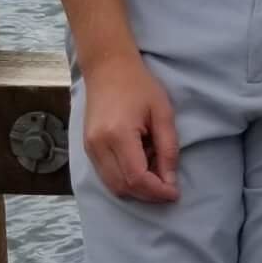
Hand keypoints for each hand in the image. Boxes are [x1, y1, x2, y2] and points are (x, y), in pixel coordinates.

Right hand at [79, 51, 179, 202]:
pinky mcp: (87, 149)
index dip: (157, 191)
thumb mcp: (162, 112)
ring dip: (136, 189)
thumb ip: (168, 148)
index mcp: (118, 135)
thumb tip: (170, 181)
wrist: (108, 67)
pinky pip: (106, 176)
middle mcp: (98, 146)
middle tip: (168, 188)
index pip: (137, 178)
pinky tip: (140, 166)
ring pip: (112, 186)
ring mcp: (89, 149)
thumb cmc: (139, 85)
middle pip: (123, 188)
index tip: (174, 193)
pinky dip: (125, 180)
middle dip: (148, 195)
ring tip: (155, 175)